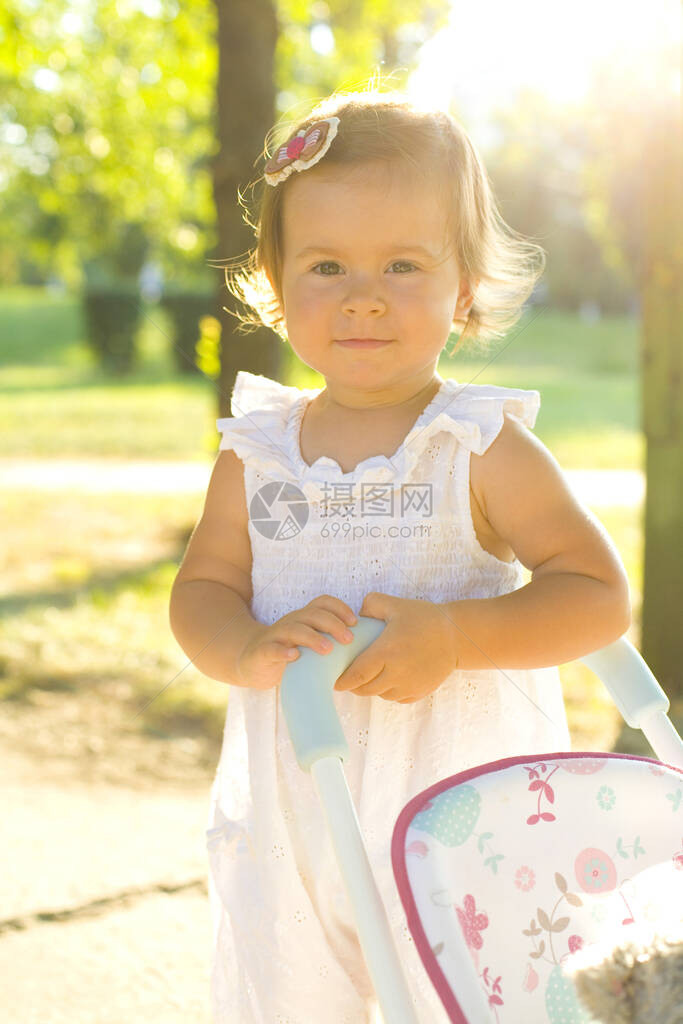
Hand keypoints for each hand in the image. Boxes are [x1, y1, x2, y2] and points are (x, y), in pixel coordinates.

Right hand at [235, 594, 356, 690]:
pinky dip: (283, 651)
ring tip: (327, 649)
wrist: (251, 661)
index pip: (323, 603)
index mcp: (304, 618)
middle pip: (312, 614)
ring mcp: (275, 636)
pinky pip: (271, 648)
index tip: (356, 623)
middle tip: (349, 640)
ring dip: (312, 637)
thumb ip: (331, 641)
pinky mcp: (261, 652)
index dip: (340, 608)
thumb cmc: (289, 653)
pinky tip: (294, 656)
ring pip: (294, 629)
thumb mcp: (310, 645)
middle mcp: (291, 622)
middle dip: (333, 624)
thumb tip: (367, 649)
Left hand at [333, 592, 457, 703]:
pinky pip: (397, 698)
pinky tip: (388, 679)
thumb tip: (355, 615)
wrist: (457, 636)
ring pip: (381, 695)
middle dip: (354, 687)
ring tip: (369, 677)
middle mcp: (396, 673)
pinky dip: (389, 692)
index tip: (335, 681)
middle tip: (348, 679)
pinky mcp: (419, 692)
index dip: (343, 681)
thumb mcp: (396, 605)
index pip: (356, 675)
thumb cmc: (425, 618)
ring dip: (372, 689)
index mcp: (386, 652)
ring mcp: (409, 685)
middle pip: (366, 689)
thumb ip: (371, 604)